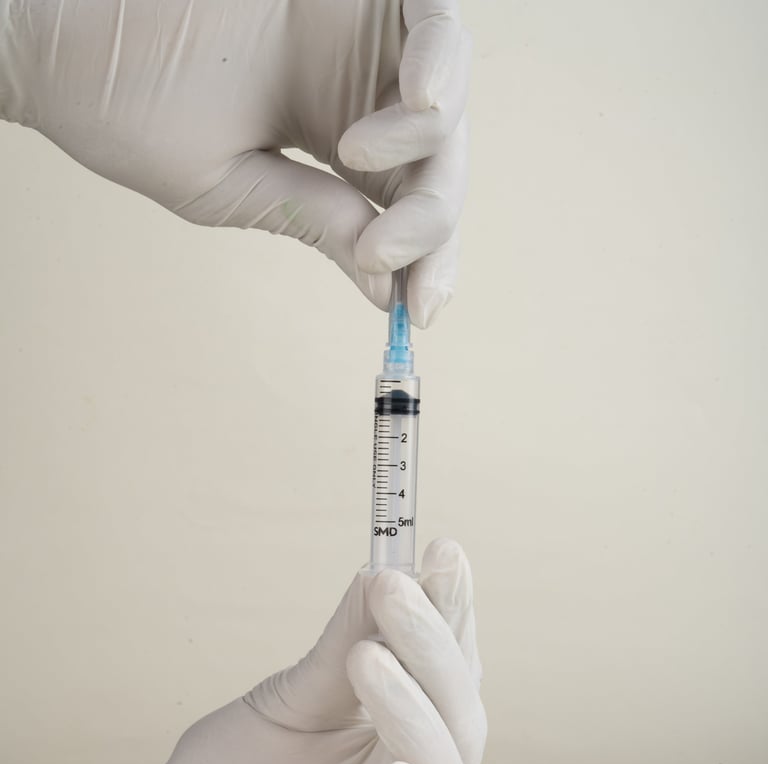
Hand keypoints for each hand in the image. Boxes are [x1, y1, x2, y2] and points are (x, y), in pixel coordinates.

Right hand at [0, 0, 469, 326]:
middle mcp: (359, 98)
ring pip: (446, 107)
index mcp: (331, 148)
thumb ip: (316, 220)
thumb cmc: (130, 106)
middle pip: (436, 169)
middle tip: (385, 254)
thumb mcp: (232, 187)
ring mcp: (363, 42)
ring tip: (358, 156)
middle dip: (429, 222)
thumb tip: (388, 285)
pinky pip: (434, 24)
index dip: (422, 260)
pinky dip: (437, 65)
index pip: (402, 211)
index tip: (415, 311)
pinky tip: (415, 103)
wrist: (61, 28)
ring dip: (430, 149)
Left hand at [94, 539, 485, 763]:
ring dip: (410, 703)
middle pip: (457, 705)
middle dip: (429, 641)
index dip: (451, 606)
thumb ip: (346, 640)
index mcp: (414, 721)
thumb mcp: (297, 693)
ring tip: (366, 655)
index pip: (448, 657)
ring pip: (443, 761)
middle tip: (393, 586)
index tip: (441, 552)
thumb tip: (382, 572)